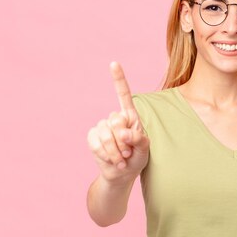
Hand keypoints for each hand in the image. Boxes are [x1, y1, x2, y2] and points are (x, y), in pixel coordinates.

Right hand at [86, 62, 149, 182]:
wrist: (121, 173)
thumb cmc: (136, 159)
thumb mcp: (145, 150)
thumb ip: (139, 140)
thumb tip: (124, 133)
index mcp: (130, 116)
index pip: (123, 95)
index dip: (118, 79)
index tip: (114, 63)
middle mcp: (115, 118)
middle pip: (115, 120)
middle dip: (123, 141)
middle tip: (128, 154)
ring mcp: (102, 127)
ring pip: (106, 134)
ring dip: (115, 151)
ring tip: (121, 160)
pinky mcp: (92, 137)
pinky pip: (96, 143)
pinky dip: (105, 155)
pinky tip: (111, 160)